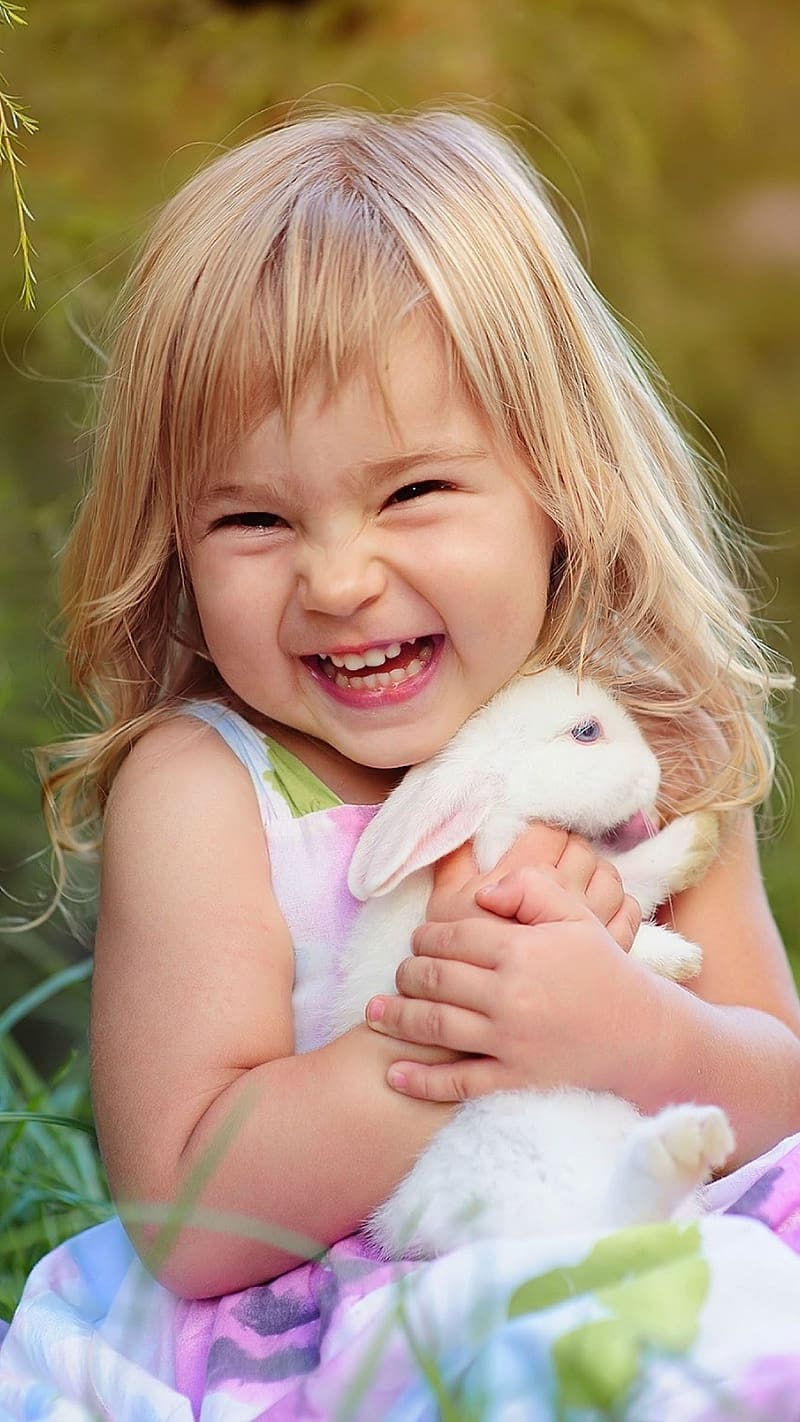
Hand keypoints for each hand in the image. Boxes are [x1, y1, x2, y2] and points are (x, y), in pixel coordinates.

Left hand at [366, 833, 653, 1103]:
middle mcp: (511, 996)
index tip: (419, 940)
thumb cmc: (606, 973)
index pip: (453, 937)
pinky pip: (458, 1083)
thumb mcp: (577, 917)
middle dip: (408, 974)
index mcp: (522, 950)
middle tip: (400, 973)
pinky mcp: (515, 1081)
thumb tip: (482, 891)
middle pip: (436, 979)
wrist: (646, 1038)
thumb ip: (531, 888)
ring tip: (374, 1013)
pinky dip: (421, 1081)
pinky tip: (394, 1074)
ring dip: (398, 1019)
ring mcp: (511, 1042)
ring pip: (435, 1027)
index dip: (427, 937)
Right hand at [426, 824, 640, 949]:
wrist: (482, 1019)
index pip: (548, 832)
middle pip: (581, 849)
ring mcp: (593, 923)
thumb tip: (464, 820)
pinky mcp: (608, 951)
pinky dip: (619, 902)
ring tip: (575, 880)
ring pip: (609, 877)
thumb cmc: (459, 960)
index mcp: (528, 877)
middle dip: (566, 848)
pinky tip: (597, 907)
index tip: (529, 841)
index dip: (539, 832)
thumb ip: (456, 858)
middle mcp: (567, 896)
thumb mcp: (445, 902)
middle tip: (550, 859)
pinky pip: (629, 912)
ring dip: (594, 871)